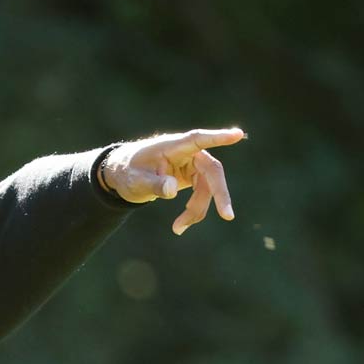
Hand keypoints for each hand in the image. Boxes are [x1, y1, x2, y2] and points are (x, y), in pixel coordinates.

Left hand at [98, 128, 245, 234]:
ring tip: (178, 229)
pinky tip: (181, 226)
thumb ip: (154, 183)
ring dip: (197, 210)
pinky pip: (202, 195)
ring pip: (207, 188)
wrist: (126, 175)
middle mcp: (188, 153)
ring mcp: (193, 165)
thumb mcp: (136, 180)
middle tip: (227, 215)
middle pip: (211, 170)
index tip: (237, 134)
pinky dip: (194, 211)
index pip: (198, 139)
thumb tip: (172, 190)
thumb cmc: (129, 171)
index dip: (217, 137)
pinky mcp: (194, 177)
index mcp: (173, 146)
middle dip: (219, 194)